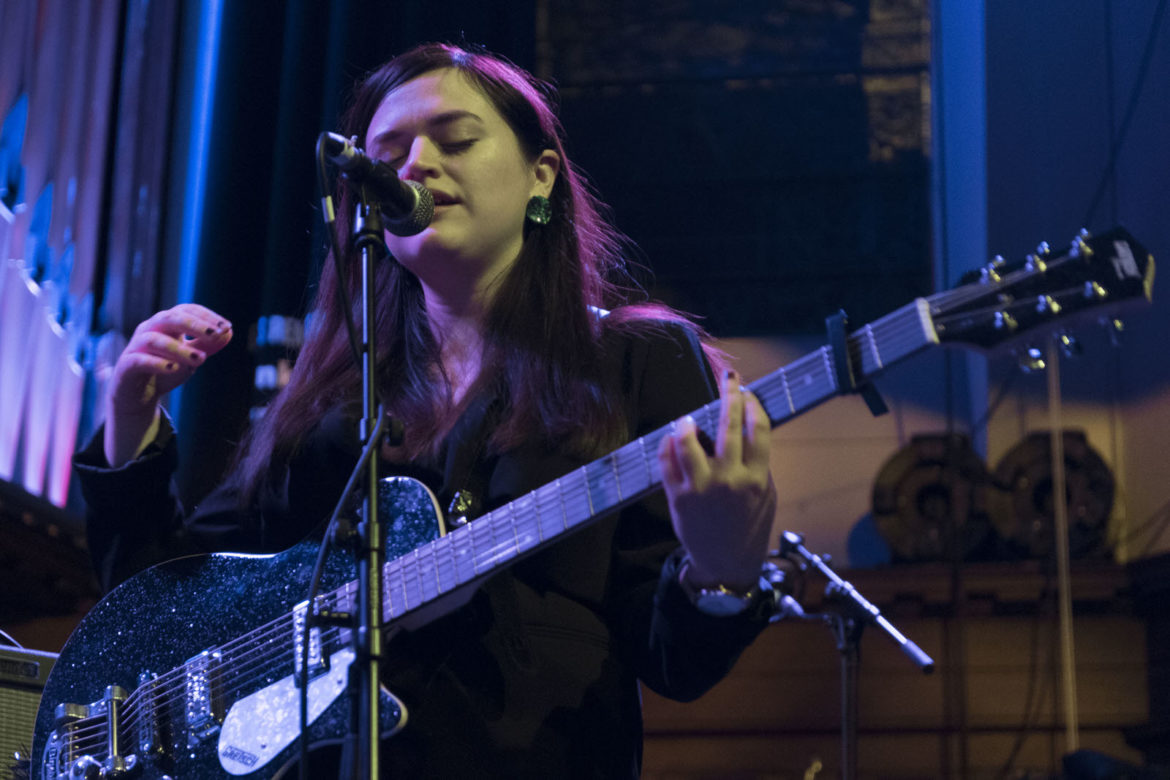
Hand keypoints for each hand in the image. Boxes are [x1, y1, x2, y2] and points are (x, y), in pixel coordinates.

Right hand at [104, 304, 232, 465]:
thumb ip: (207, 345)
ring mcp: (136, 346)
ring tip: (201, 359)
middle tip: (216, 334)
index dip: (207, 316)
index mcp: (166, 324)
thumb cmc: (165, 370)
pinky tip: (174, 368)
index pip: (186, 310)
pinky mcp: (126, 365)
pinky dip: (157, 363)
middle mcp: (149, 329)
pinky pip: (139, 360)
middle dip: (195, 325)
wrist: (137, 394)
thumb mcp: (190, 357)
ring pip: (154, 340)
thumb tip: (229, 333)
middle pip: (170, 318)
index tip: (227, 327)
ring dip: (179, 348)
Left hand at [658, 370, 775, 590]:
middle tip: (729, 379)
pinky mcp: (678, 497)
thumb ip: (758, 465)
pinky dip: (668, 445)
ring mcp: (701, 487)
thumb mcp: (766, 496)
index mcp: (757, 478)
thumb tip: (748, 430)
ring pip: (688, 441)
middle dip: (730, 395)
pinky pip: (667, 461)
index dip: (753, 405)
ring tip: (688, 419)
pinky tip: (672, 439)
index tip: (748, 393)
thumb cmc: (749, 527)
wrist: (727, 564)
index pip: (759, 429)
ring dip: (688, 423)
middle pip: (729, 425)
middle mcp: (730, 479)